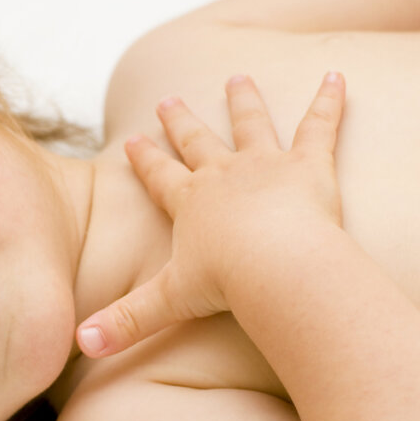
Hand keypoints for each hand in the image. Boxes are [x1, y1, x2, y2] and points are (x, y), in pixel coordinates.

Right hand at [77, 72, 346, 357]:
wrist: (275, 267)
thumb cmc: (226, 284)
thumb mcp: (168, 303)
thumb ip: (126, 323)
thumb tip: (82, 344)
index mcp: (190, 202)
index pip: (160, 176)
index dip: (145, 159)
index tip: (131, 140)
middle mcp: (223, 175)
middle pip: (198, 142)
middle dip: (181, 122)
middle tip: (168, 98)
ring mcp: (266, 164)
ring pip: (252, 124)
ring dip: (244, 101)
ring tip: (238, 78)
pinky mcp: (309, 164)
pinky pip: (319, 125)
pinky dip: (330, 100)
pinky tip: (337, 76)